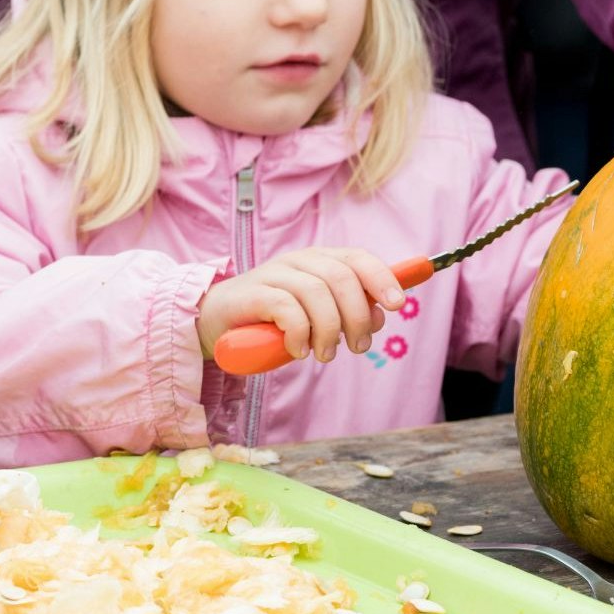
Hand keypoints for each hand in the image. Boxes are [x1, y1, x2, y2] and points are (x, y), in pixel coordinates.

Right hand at [196, 247, 404, 362]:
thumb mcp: (315, 314)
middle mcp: (297, 261)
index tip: (397, 305)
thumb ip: (346, 311)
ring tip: (326, 354)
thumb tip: (380, 315)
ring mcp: (272, 274)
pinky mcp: (251, 293)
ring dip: (330, 330)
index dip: (381, 278)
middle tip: (358, 347)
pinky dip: (300, 333)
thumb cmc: (271, 320)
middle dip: (357, 315)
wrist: (215, 322)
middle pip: (341, 277)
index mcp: (317, 261)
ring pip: (316, 293)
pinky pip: (286, 308)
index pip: (357, 258)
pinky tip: (298, 350)